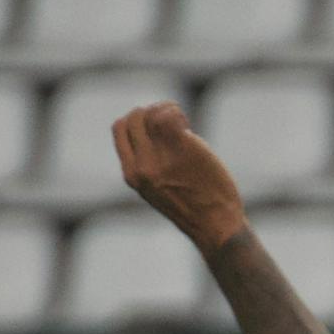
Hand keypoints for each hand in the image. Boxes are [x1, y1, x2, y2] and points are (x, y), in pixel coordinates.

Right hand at [114, 104, 248, 252]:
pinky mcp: (181, 150)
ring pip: (149, 113)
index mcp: (131, 175)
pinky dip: (176, 112)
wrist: (214, 225)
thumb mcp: (156, 190)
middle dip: (151, 111)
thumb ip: (147, 165)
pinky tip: (187, 125)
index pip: (119, 129)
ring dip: (165, 108)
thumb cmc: (192, 208)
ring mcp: (159, 158)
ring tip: (181, 123)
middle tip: (172, 124)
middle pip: (133, 117)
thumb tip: (151, 131)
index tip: (156, 128)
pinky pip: (168, 116)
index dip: (137, 119)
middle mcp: (141, 166)